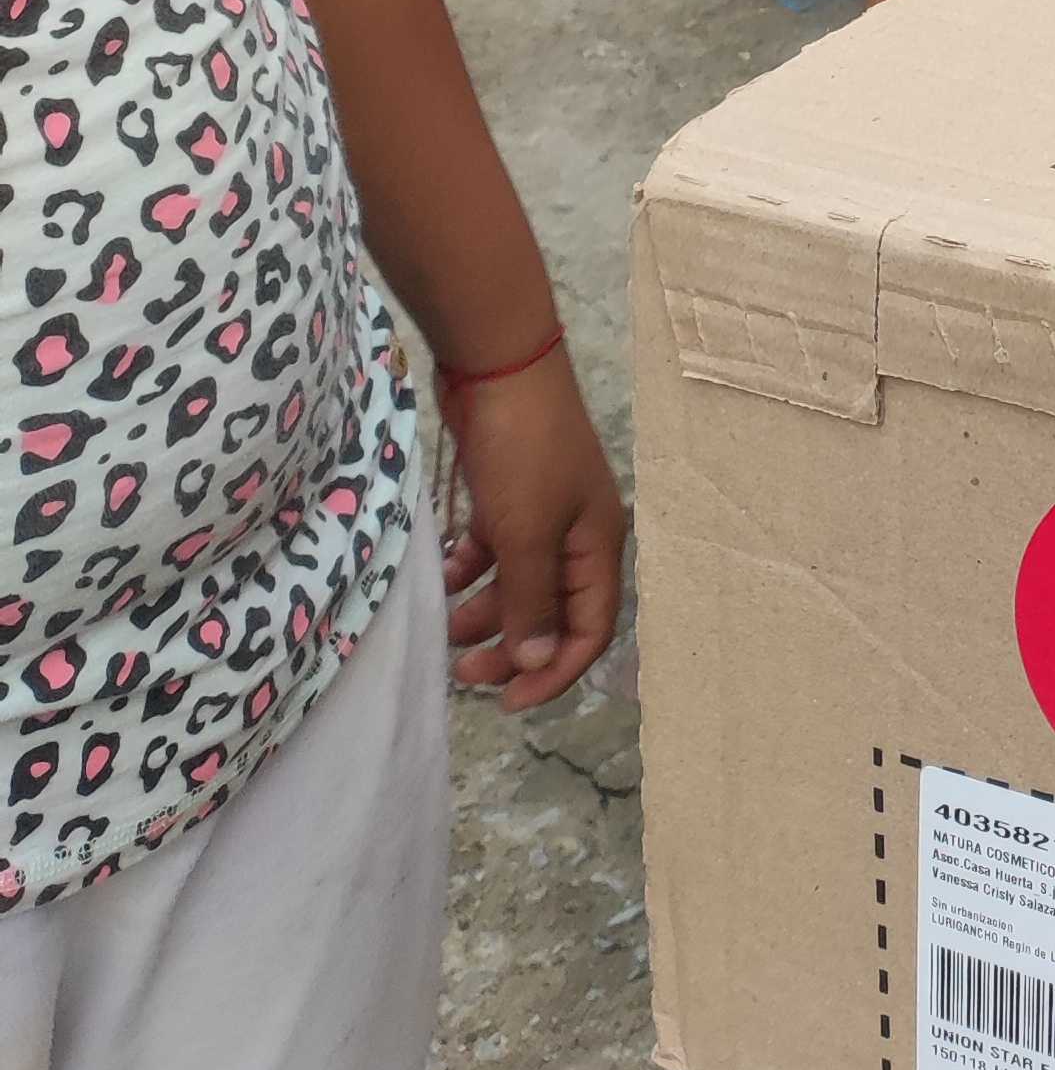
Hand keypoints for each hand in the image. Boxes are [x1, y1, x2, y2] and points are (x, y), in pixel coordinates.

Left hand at [439, 346, 626, 707]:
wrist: (498, 365)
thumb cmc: (522, 453)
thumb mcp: (525, 534)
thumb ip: (531, 602)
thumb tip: (539, 660)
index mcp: (598, 546)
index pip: (591, 629)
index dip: (555, 672)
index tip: (508, 704)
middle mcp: (576, 535)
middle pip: (551, 613)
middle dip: (511, 648)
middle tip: (462, 674)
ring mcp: (542, 513)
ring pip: (517, 585)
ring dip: (484, 614)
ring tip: (443, 629)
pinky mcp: (508, 494)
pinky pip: (493, 552)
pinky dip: (469, 572)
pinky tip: (440, 578)